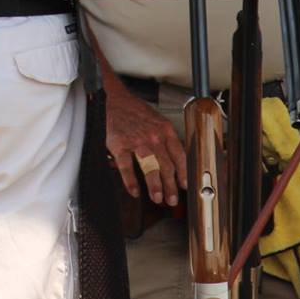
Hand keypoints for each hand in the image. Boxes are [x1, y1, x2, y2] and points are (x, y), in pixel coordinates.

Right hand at [102, 78, 185, 206]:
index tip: (186, 185)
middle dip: (171, 185)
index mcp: (165, 130)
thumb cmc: (135, 111)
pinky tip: (134, 191)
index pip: (179, 155)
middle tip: (172, 199)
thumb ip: (166, 138)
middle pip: (166, 165)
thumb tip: (175, 160)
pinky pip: (126, 166)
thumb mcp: (157, 120)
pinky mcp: (119, 144)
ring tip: (158, 198)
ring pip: (150, 167)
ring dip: (155, 185)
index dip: (184, 172)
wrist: (113, 99)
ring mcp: (136, 141)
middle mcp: (153, 136)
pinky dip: (130, 181)